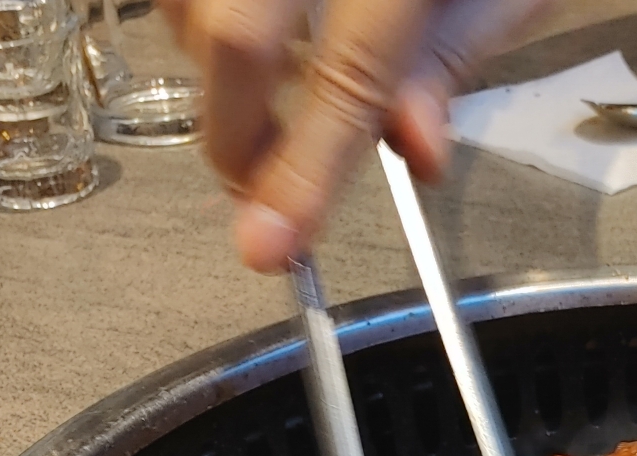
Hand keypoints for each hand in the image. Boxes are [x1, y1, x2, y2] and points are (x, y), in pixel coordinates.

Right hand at [163, 0, 553, 271]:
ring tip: (278, 78)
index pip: (347, 80)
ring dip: (218, 59)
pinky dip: (197, 13)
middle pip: (231, 34)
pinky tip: (259, 30)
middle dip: (239, 133)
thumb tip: (415, 155)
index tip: (265, 249)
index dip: (302, 172)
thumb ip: (450, 64)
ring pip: (186, 2)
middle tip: (263, 186)